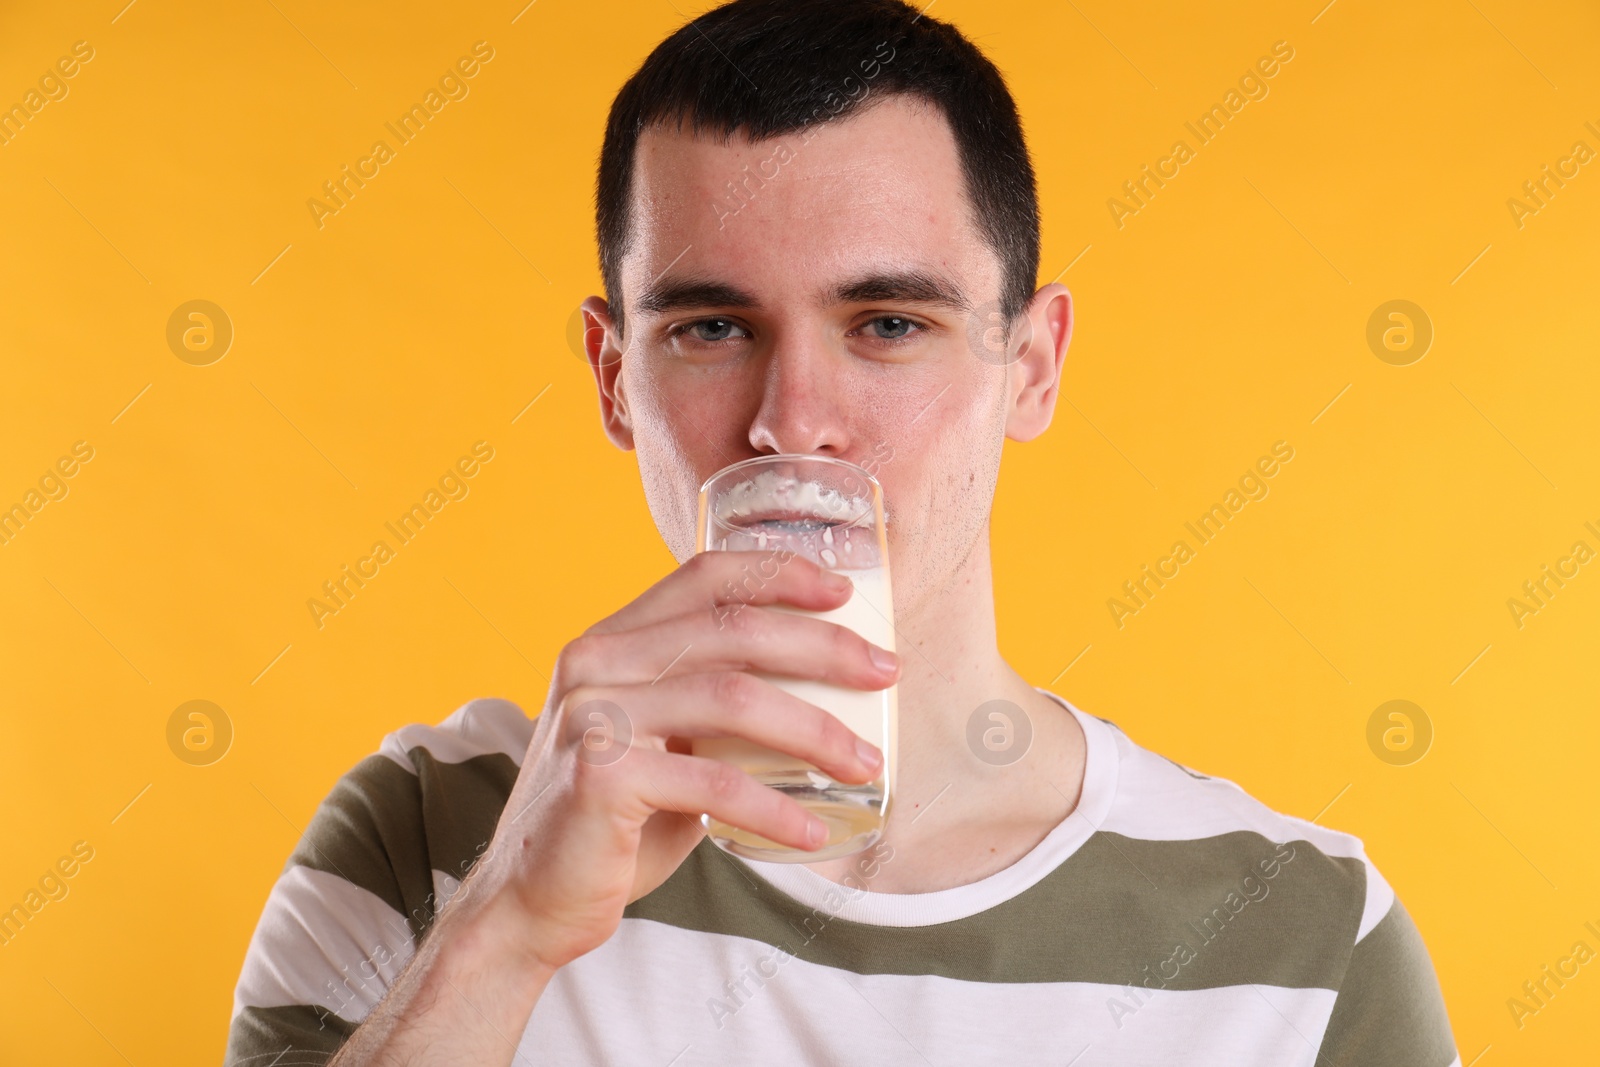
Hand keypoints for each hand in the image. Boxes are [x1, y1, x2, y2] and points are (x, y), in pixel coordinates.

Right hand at [461, 550, 897, 974]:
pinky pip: (715, 782)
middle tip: (886, 671)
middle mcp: (596, 662)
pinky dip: (776, 808)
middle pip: (734, 629)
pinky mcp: (601, 775)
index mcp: (611, 640)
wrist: (532, 900)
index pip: (703, 575)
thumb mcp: (662, 742)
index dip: (779, 573)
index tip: (845, 592)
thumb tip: (822, 688)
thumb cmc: (614, 822)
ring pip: (734, 698)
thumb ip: (710, 704)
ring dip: (817, 730)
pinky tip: (813, 831)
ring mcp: (594, 714)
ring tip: (868, 763)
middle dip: (825, 646)